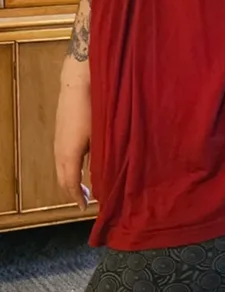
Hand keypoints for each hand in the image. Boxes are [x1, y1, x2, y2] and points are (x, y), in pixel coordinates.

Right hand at [54, 81, 90, 210]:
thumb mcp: (101, 135)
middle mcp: (59, 152)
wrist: (77, 84)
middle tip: (85, 200)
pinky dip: (68, 169)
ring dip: (69, 180)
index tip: (84, 207)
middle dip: (72, 192)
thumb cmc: (94, 109)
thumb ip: (100, 158)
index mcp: (70, 155)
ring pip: (60, 169)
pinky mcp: (59, 134)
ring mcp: (57, 142)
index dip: (77, 198)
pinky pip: (61, 159)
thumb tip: (101, 176)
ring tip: (83, 186)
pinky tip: (79, 166)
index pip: (70, 184)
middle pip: (62, 180)